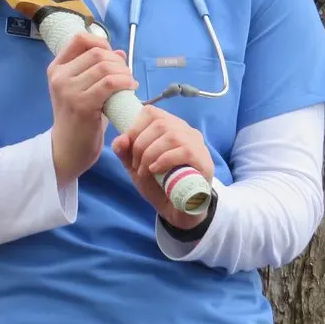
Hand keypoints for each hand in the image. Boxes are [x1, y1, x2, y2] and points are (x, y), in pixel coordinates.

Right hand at [48, 32, 136, 186]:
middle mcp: (59, 76)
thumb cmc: (79, 119)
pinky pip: (110, 83)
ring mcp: (68, 90)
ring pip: (105, 67)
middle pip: (96, 53)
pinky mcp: (81, 104)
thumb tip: (120, 52)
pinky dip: (124, 82)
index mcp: (57, 68)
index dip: (101, 43)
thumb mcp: (84, 90)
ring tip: (129, 82)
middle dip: (117, 61)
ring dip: (123, 72)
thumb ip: (98, 70)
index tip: (112, 57)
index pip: (79, 39)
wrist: (68, 149)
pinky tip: (130, 88)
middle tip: (126, 74)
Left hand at [111, 106, 215, 229]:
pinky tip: (155, 170)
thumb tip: (120, 139)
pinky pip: (184, 151)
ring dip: (150, 154)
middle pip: (159, 124)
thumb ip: (125, 152)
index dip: (135, 128)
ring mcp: (197, 144)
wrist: (176, 211)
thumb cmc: (158, 184)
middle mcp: (185, 130)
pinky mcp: (204, 161)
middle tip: (135, 166)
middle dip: (140, 145)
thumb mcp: (135, 167)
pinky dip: (164, 160)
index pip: (151, 112)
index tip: (128, 148)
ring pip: (171, 136)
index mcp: (169, 126)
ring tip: (144, 171)